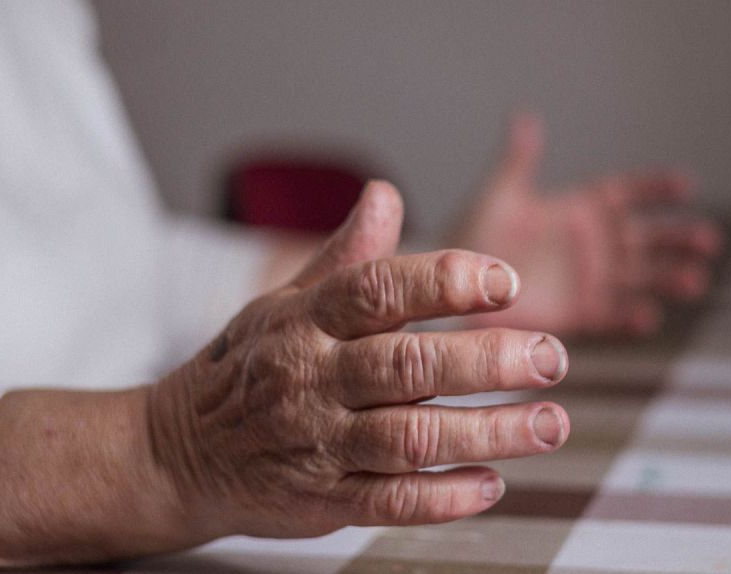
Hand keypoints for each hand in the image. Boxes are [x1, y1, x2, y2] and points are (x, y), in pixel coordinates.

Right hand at [147, 181, 569, 541]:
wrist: (178, 451)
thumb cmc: (247, 368)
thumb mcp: (284, 302)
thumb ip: (344, 257)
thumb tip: (385, 194)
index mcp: (307, 319)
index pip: (379, 289)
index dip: (446, 282)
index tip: (505, 282)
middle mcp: (314, 378)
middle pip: (408, 365)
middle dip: (489, 360)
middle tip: (552, 356)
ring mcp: (318, 441)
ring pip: (412, 437)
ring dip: (489, 433)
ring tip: (550, 423)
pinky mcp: (323, 498)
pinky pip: (390, 500)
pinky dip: (444, 496)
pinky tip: (491, 484)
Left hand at [456, 112, 721, 335]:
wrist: (451, 287)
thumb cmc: (471, 237)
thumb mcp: (498, 195)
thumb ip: (519, 160)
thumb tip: (525, 117)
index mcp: (577, 210)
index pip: (626, 194)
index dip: (655, 188)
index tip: (686, 184)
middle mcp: (590, 244)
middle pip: (645, 239)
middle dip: (677, 238)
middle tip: (706, 240)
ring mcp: (586, 280)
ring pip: (638, 278)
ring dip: (666, 278)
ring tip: (692, 280)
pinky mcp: (575, 314)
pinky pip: (609, 316)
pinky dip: (629, 318)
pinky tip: (647, 317)